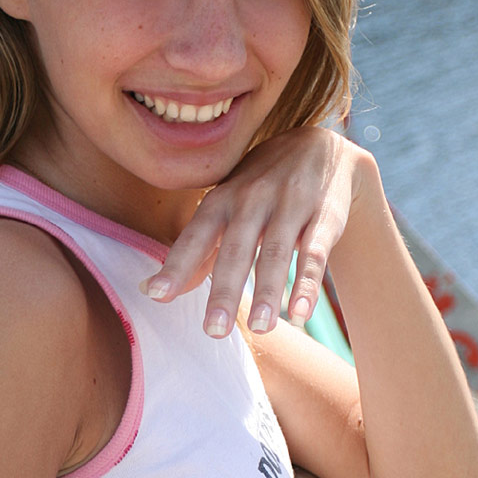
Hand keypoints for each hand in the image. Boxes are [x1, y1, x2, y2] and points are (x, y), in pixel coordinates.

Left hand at [140, 127, 367, 338]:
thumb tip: (153, 291)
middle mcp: (252, 199)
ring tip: (261, 328)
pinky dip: (308, 283)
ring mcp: (289, 205)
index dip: (177, 265)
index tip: (157, 295)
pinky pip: (315, 252)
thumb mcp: (225, 210)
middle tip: (214, 331)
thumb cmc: (259, 189)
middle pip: (235, 249)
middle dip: (225, 290)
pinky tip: (300, 312)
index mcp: (221, 200)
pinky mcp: (324, 215)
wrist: (318, 146)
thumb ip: (197, 253)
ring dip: (267, 290)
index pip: (195, 236)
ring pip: (276, 252)